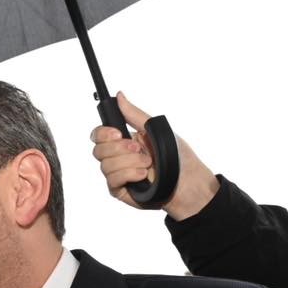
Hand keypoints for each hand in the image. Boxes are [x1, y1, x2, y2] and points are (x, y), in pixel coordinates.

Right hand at [89, 92, 218, 219]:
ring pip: (106, 165)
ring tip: (148, 164)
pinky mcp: (120, 190)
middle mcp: (118, 158)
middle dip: (120, 148)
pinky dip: (129, 174)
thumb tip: (120, 96)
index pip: (99, 135)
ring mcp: (118, 175)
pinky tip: (143, 175)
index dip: (103, 133)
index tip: (119, 133)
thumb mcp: (155, 130)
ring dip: (130, 162)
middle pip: (99, 150)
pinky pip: (113, 180)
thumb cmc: (178, 157)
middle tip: (139, 149)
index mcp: (124, 141)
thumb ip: (134, 114)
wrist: (189, 182)